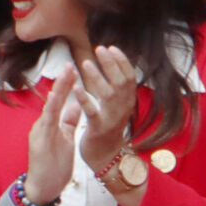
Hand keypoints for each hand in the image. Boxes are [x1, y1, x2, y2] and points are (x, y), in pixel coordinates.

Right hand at [24, 68, 78, 203]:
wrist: (43, 187)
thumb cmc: (54, 166)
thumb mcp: (66, 140)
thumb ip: (69, 122)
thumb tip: (76, 105)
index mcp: (52, 125)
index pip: (60, 101)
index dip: (67, 85)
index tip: (75, 69)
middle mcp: (44, 125)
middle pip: (54, 99)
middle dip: (63, 81)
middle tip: (71, 63)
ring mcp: (40, 132)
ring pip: (50, 106)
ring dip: (58, 89)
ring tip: (65, 73)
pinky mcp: (39, 140)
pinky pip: (47, 122)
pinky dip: (50, 108)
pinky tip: (55, 96)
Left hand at [74, 45, 142, 173]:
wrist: (105, 157)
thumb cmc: (106, 128)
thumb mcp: (114, 106)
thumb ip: (113, 89)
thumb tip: (111, 66)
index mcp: (126, 102)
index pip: (129, 78)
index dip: (122, 62)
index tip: (112, 47)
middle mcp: (123, 109)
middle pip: (121, 82)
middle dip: (111, 64)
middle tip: (99, 49)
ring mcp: (112, 119)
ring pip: (108, 95)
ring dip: (97, 78)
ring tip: (85, 63)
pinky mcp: (99, 129)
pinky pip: (93, 113)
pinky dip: (85, 99)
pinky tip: (77, 88)